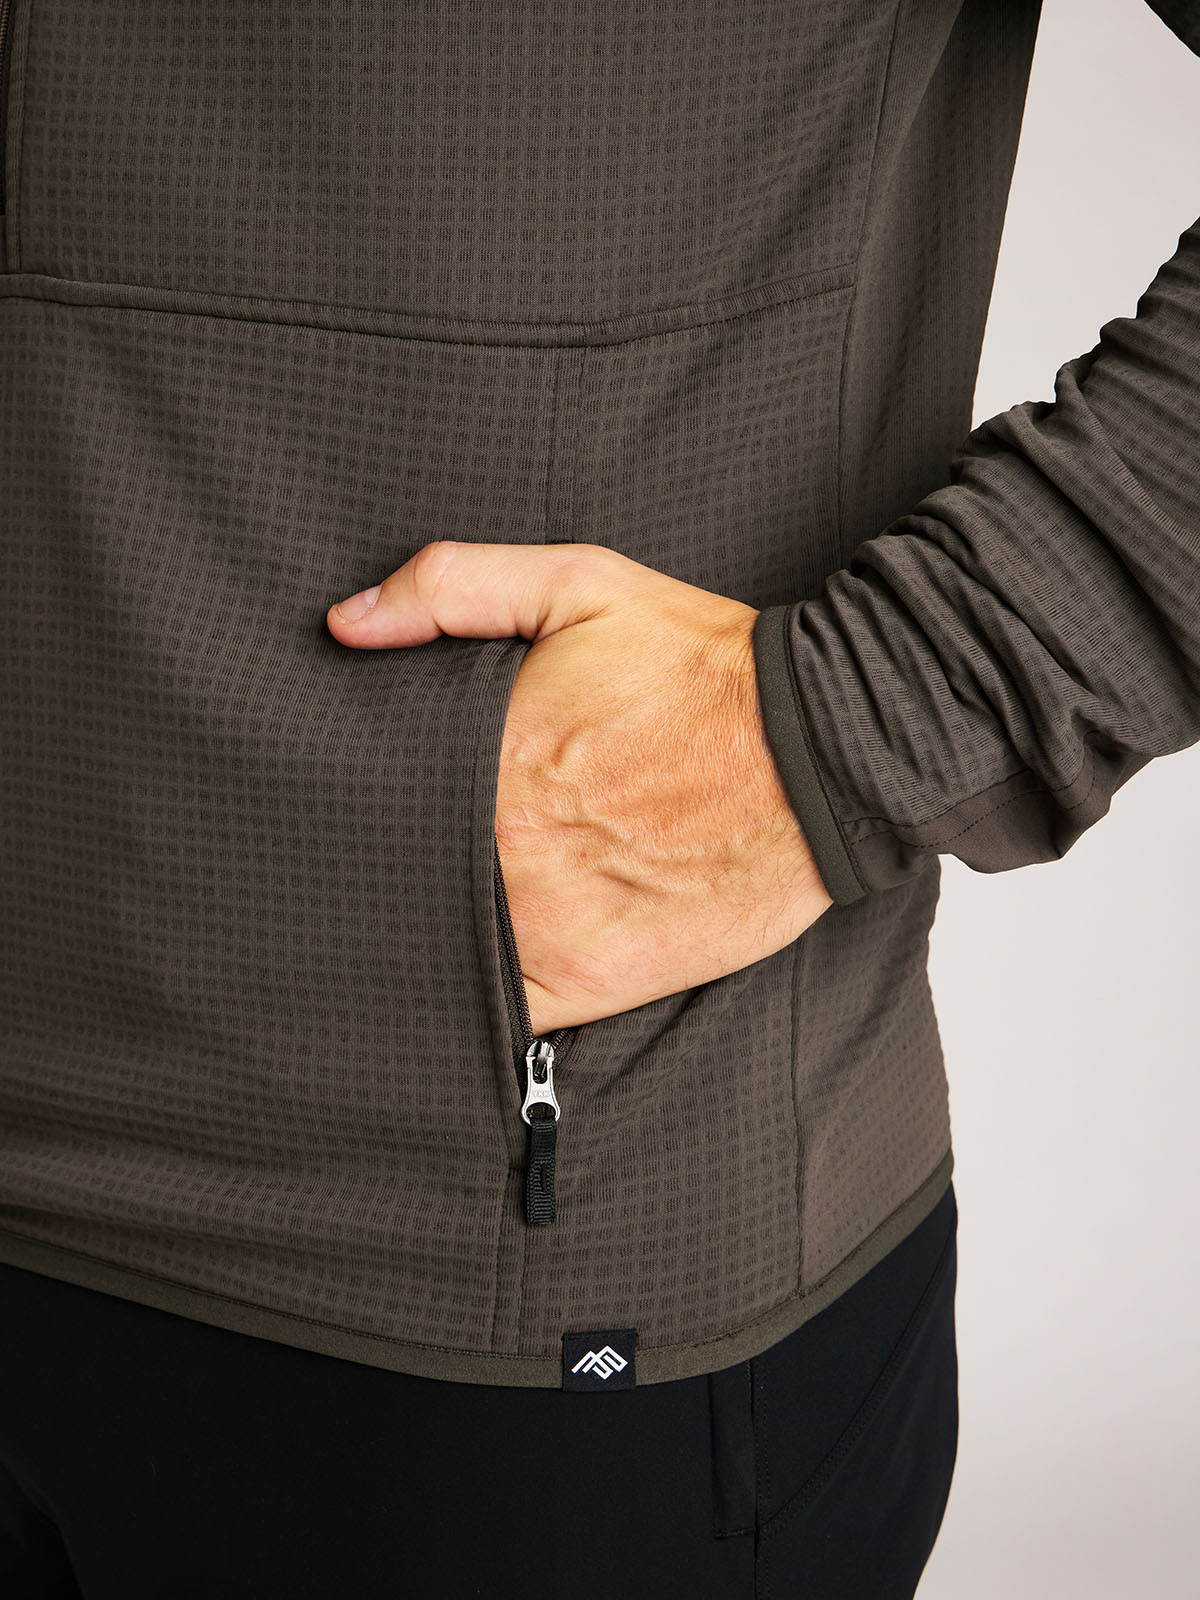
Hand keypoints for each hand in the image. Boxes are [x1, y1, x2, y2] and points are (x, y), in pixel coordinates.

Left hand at [327, 542, 832, 1034]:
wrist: (824, 752)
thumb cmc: (704, 667)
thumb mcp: (580, 584)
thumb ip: (453, 587)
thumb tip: (347, 624)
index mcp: (487, 757)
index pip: (378, 793)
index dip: (366, 795)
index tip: (360, 795)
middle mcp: (505, 850)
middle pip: (402, 870)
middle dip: (389, 861)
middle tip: (382, 852)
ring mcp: (545, 924)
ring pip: (439, 943)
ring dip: (421, 931)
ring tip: (413, 912)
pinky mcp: (590, 980)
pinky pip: (500, 1012)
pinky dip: (475, 1000)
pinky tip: (466, 977)